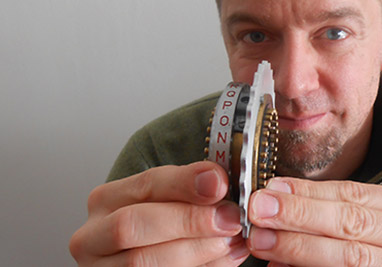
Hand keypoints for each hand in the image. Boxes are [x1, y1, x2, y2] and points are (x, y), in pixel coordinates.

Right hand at [69, 161, 249, 265]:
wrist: (148, 255)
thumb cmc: (161, 226)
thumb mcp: (169, 200)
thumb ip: (189, 189)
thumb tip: (218, 180)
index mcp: (107, 200)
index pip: (144, 184)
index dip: (185, 183)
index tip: (220, 183)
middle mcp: (94, 236)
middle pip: (132, 225)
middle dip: (188, 221)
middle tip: (230, 219)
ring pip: (142, 262)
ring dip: (197, 251)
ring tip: (232, 241)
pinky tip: (224, 259)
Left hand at [246, 178, 381, 265]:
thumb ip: (342, 217)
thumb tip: (281, 206)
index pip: (355, 194)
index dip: (309, 192)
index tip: (271, 189)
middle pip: (352, 221)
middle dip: (300, 214)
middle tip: (260, 210)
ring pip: (351, 256)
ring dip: (300, 247)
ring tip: (263, 240)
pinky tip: (283, 266)